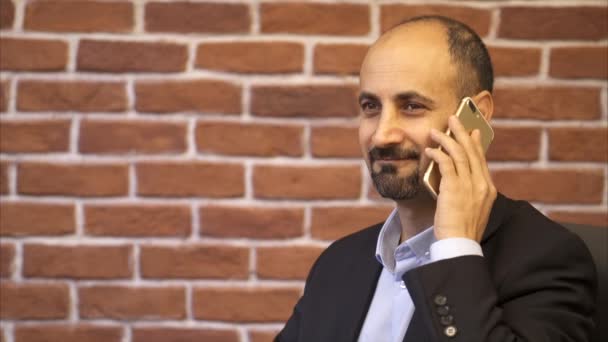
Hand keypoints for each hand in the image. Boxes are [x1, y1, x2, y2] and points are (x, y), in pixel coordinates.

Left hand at [424, 115, 496, 241]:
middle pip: (473, 152)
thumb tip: (456, 181)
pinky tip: (430, 149)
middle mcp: (482, 185)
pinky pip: (446, 163)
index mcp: (488, 190)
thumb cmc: (461, 232)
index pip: (482, 161)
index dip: (476, 144)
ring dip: (447, 139)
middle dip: (462, 133)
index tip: (472, 132)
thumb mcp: (471, 210)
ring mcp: (470, 186)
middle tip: (454, 119)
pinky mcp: (454, 188)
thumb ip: (468, 194)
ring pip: (460, 154)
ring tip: (437, 130)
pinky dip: (438, 153)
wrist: (459, 245)